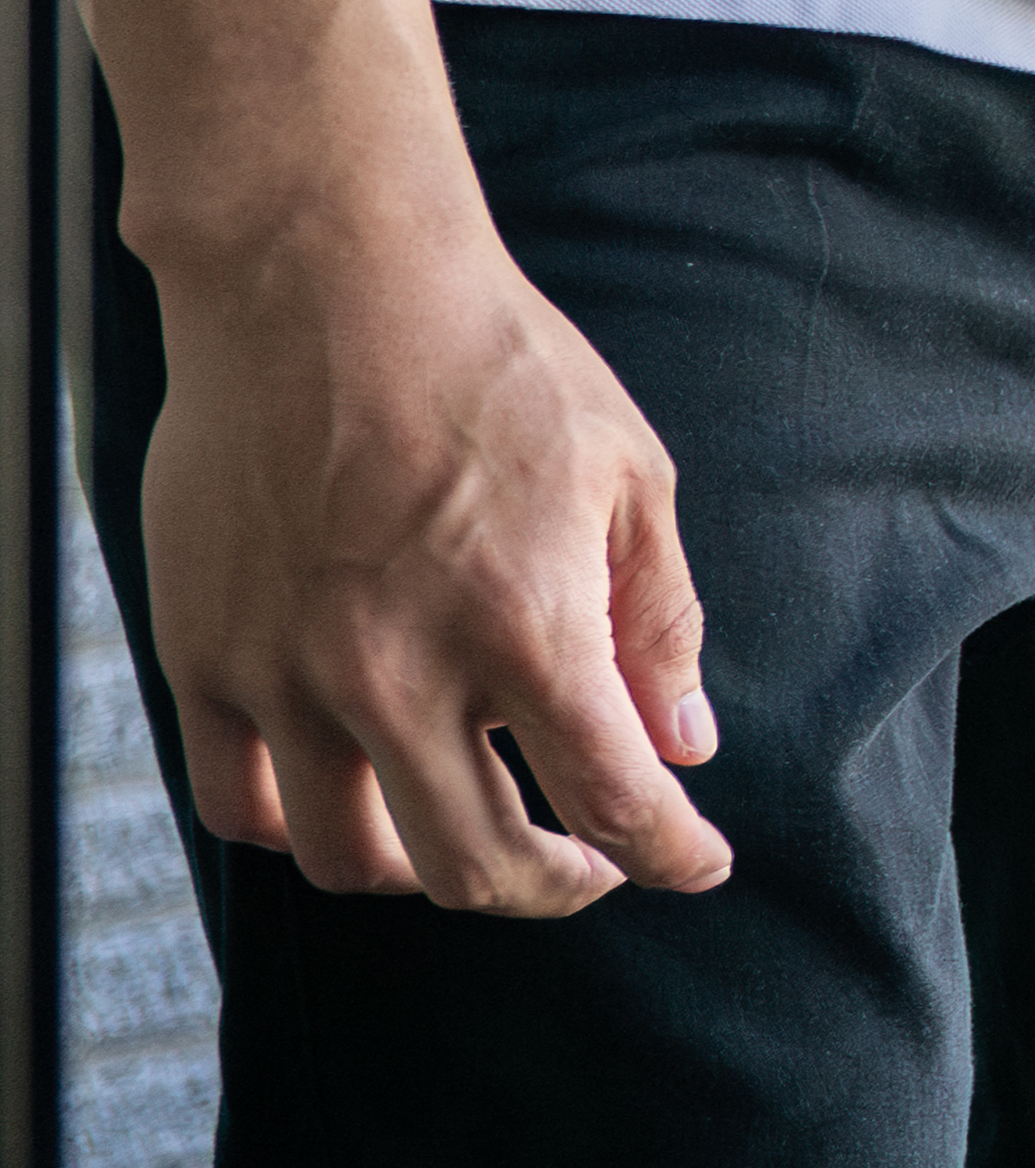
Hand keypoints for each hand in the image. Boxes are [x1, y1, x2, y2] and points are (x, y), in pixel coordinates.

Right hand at [133, 188, 727, 913]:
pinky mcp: (205, 656)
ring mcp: (290, 674)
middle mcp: (402, 674)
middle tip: (586, 864)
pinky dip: (300, 825)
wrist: (325, 281)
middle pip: (479, 868)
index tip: (696, 867)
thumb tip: (685, 746)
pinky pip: (242, 803)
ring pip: (352, 859)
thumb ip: (657, 623)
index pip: (617, 802)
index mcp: (529, 629)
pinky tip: (350, 792)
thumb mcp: (630, 476)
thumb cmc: (497, 363)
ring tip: (468, 826)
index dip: (674, 857)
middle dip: (553, 887)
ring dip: (426, 867)